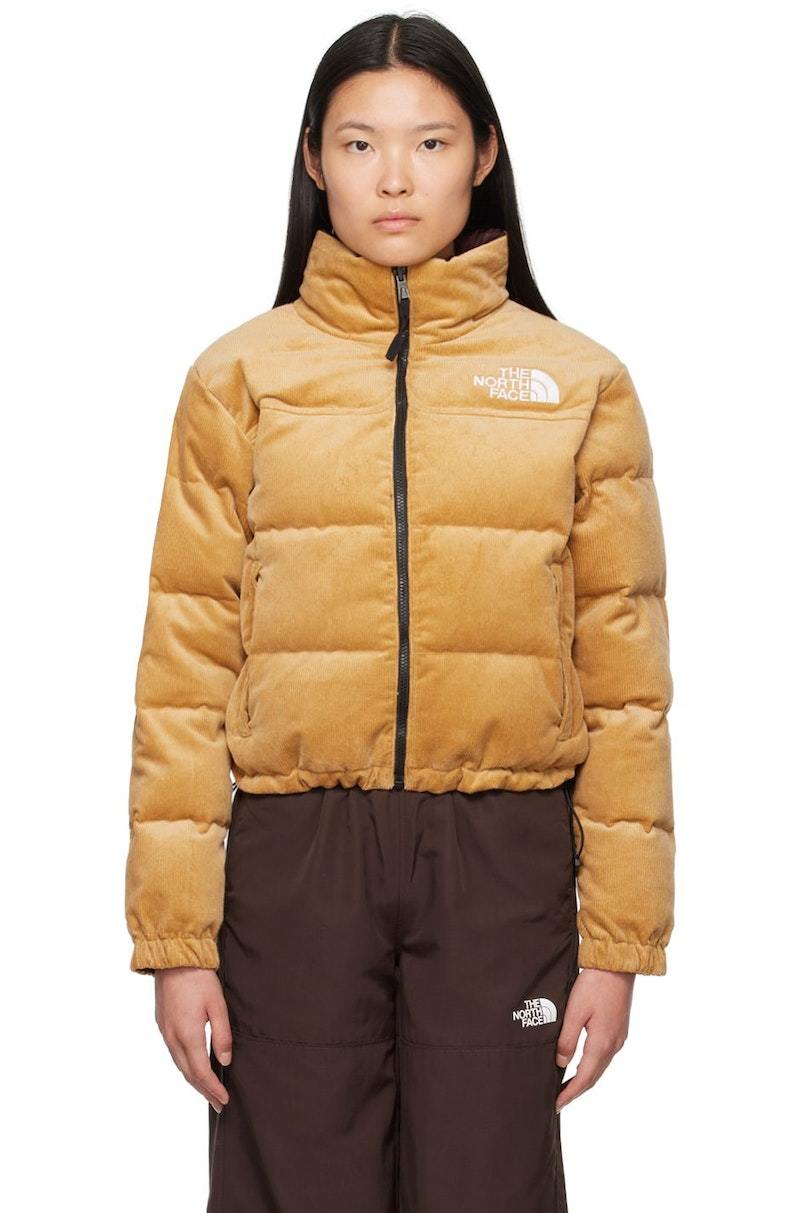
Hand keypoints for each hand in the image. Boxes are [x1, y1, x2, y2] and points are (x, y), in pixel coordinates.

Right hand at [154, 968, 232, 1113]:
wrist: (173, 958)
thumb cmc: (199, 978)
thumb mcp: (217, 1005)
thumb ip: (222, 1035)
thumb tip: (225, 1060)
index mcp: (187, 1035)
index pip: (201, 1072)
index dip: (213, 1088)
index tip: (224, 1100)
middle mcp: (172, 1038)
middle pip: (188, 1074)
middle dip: (204, 1090)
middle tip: (218, 1103)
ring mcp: (165, 1032)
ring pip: (179, 1065)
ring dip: (194, 1080)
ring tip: (208, 1090)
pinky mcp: (162, 1024)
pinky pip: (173, 1053)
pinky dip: (185, 1066)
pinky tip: (193, 1067)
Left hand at [554, 968, 634, 1112]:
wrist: (618, 965)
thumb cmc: (595, 984)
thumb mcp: (575, 1011)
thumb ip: (567, 1039)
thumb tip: (560, 1063)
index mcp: (602, 1043)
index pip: (584, 1077)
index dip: (570, 1093)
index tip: (556, 1105)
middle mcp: (614, 1045)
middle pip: (594, 1076)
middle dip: (577, 1090)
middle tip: (560, 1101)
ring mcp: (619, 1038)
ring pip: (600, 1067)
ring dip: (585, 1079)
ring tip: (568, 1086)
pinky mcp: (619, 1029)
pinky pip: (604, 1056)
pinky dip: (592, 1066)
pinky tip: (583, 1064)